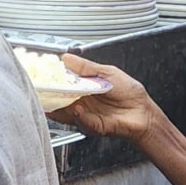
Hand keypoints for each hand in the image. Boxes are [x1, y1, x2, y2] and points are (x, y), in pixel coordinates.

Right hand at [48, 55, 162, 143]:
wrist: (143, 113)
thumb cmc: (129, 93)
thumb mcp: (107, 72)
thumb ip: (85, 67)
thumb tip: (66, 58)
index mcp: (83, 87)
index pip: (62, 83)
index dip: (52, 79)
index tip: (43, 74)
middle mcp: (80, 101)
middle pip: (59, 99)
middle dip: (49, 94)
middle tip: (43, 87)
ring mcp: (85, 115)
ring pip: (65, 112)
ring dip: (60, 106)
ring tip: (57, 98)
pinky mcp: (92, 126)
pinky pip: (82, 121)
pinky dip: (79, 116)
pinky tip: (78, 109)